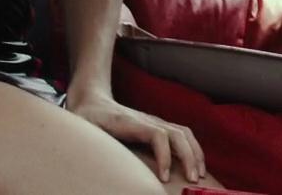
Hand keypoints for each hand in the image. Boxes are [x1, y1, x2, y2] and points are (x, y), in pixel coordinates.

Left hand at [68, 96, 204, 183]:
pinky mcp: (158, 126)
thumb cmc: (87, 118)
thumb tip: (87, 163)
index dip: (164, 156)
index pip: (157, 135)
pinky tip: (195, 165)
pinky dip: (193, 149)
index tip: (164, 177)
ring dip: (194, 153)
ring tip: (198, 175)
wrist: (92, 100)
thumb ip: (88, 143)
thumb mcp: (83, 129)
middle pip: (177, 134)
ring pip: (184, 133)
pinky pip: (183, 135)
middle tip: (191, 181)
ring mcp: (155, 122)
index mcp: (130, 122)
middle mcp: (147, 120)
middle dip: (188, 157)